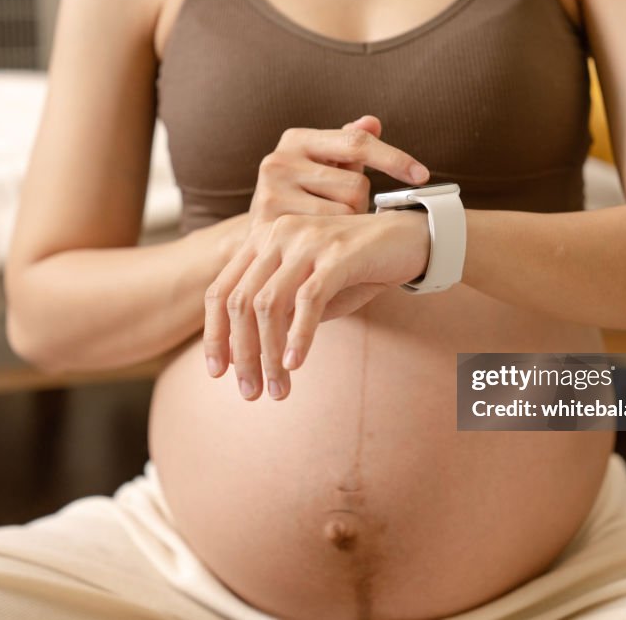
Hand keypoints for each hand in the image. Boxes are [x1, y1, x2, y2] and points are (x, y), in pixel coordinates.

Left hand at [203, 210, 429, 400]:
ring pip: (270, 305)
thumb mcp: (310, 290)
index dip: (215, 334)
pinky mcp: (337, 254)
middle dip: (242, 354)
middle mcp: (278, 234)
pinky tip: (296, 364)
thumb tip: (249, 355)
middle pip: (241, 302)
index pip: (222, 290)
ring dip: (269, 354)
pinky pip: (308, 300)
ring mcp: (306, 241)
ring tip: (277, 389)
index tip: (217, 372)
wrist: (410, 239)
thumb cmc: (357, 269)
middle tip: (249, 392)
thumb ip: (280, 312)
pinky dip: (298, 336)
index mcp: (263, 239)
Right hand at [249, 116, 429, 223]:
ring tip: (326, 224)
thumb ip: (350, 144)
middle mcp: (278, 160)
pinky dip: (333, 241)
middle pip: (355, 185)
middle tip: (341, 209)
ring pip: (345, 213)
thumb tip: (373, 121)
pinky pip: (327, 236)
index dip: (394, 159)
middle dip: (360, 202)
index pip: (357, 142)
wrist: (259, 237)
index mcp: (296, 138)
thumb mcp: (325, 166)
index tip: (423, 176)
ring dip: (347, 223)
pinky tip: (318, 240)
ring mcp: (270, 193)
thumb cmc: (303, 195)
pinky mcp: (267, 225)